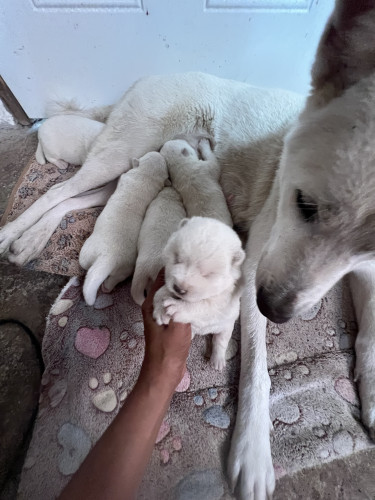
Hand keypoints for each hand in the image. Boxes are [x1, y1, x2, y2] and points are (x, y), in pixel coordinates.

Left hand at [140, 269, 191, 391]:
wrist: (164, 372)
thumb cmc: (169, 350)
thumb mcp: (178, 326)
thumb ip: (181, 307)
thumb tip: (187, 288)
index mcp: (151, 303)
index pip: (162, 276)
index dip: (175, 268)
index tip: (191, 260)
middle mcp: (153, 305)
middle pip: (167, 283)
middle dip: (181, 276)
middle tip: (199, 268)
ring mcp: (160, 313)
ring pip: (172, 294)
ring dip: (184, 288)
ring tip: (200, 280)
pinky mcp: (168, 320)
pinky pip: (176, 304)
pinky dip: (184, 300)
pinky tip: (197, 298)